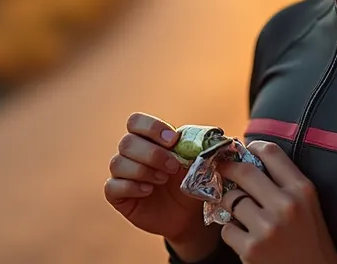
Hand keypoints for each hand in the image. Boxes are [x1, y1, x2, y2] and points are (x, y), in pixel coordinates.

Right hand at [103, 113, 207, 242]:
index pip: (136, 121)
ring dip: (143, 171)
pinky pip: (113, 186)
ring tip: (162, 180)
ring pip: (118, 163)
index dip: (151, 127)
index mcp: (148, 139)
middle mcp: (131, 153)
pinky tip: (148, 191)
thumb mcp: (199, 163)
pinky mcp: (117, 194)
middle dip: (153, 154)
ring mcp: (122, 173)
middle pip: (127, 142)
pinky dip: (131, 187)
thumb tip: (223, 137)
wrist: (188, 215)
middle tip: (173, 167)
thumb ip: (203, 147)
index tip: (173, 140)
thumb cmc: (191, 183)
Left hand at [216, 141, 336, 263]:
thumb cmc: (310, 238)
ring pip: (231, 200)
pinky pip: (227, 228)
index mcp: (302, 190)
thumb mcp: (308, 204)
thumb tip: (250, 157)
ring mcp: (266, 228)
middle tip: (220, 168)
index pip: (271, 152)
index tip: (243, 150)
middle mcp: (285, 206)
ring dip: (231, 206)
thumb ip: (285, 182)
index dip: (252, 146)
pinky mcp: (250, 249)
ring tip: (242, 215)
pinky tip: (246, 238)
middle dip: (227, 167)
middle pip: (244, 171)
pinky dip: (232, 232)